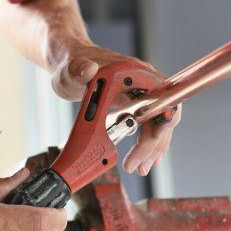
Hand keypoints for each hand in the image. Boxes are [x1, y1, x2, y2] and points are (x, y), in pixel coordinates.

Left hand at [50, 42, 183, 176]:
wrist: (68, 64)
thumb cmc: (70, 64)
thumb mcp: (70, 70)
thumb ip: (79, 69)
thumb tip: (88, 69)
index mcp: (134, 72)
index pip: (161, 98)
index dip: (161, 120)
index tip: (148, 140)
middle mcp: (143, 82)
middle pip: (162, 115)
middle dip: (153, 142)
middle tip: (138, 164)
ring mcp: (140, 94)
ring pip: (157, 124)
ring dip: (151, 148)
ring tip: (139, 167)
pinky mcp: (133, 104)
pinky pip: (147, 126)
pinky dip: (146, 143)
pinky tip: (144, 159)